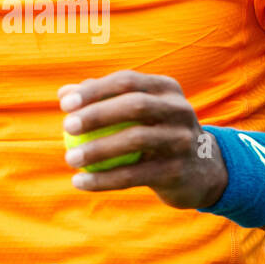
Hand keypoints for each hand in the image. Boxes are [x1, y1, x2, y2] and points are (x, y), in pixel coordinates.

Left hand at [58, 71, 227, 210]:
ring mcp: (182, 140)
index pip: (127, 81)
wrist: (200, 171)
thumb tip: (63, 93)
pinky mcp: (177, 170)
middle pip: (135, 105)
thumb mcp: (138, 112)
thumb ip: (103, 100)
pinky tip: (79, 182)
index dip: (95, 89)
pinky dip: (103, 179)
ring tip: (69, 158)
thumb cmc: (156, 134)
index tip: (65, 103)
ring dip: (97, 149)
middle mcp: (179, 109)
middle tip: (67, 126)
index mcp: (167, 89)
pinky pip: (134, 175)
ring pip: (135, 140)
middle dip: (97, 114)